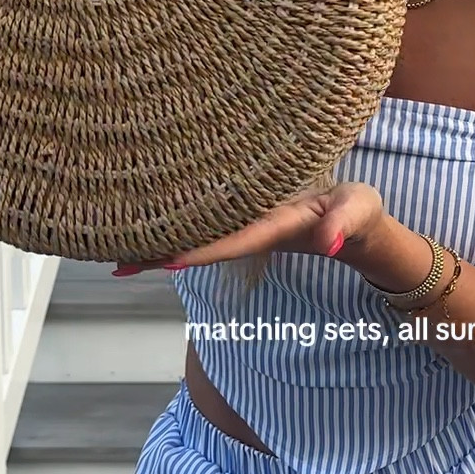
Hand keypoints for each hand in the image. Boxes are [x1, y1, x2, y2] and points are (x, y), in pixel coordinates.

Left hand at [113, 181, 386, 275]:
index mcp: (276, 228)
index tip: (166, 259)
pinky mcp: (244, 217)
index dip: (200, 250)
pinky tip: (144, 229)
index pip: (231, 241)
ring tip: (115, 248)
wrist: (355, 224)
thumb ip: (346, 224)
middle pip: (201, 245)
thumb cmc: (358, 214)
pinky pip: (204, 223)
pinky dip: (175, 228)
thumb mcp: (360, 212)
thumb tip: (330, 241)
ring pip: (197, 236)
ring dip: (160, 245)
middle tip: (117, 261)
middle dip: (163, 254)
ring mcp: (246, 227)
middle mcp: (252, 231)